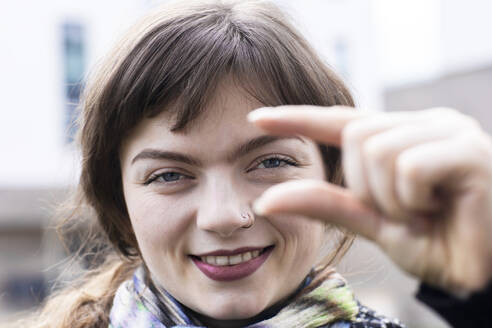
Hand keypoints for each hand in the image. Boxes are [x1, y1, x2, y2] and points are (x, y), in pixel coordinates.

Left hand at [249, 106, 491, 292]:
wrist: (486, 270)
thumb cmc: (435, 242)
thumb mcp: (371, 223)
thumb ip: (325, 204)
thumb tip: (267, 199)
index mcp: (399, 137)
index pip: (339, 119)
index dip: (297, 118)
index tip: (255, 119)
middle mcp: (423, 124)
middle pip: (356, 135)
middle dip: (367, 185)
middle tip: (406, 213)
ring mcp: (447, 130)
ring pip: (377, 149)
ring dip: (392, 198)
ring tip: (425, 213)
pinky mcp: (467, 149)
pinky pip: (407, 167)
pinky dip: (412, 200)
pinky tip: (441, 209)